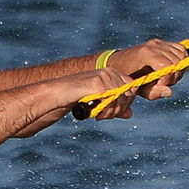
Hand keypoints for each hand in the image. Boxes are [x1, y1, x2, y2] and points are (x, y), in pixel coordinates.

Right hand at [14, 68, 138, 136]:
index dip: (125, 104)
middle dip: (119, 109)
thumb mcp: (97, 103)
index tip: (111, 113)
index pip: (132, 89)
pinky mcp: (99, 83)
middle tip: (103, 116)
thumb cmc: (74, 99)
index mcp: (111, 74)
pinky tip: (95, 113)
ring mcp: (105, 76)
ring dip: (112, 112)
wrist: (55, 95)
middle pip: (130, 95)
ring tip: (99, 116)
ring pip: (123, 99)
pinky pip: (114, 101)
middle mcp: (110, 72)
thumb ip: (114, 106)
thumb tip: (130, 114)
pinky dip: (107, 111)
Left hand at [104, 39, 188, 99]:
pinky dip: (181, 60)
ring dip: (178, 70)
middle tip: (162, 83)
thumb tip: (169, 92)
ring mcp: (159, 42)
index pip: (167, 66)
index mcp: (146, 54)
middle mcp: (154, 45)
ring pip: (181, 56)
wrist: (120, 62)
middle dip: (173, 77)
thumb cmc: (129, 78)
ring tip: (167, 77)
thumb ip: (154, 92)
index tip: (159, 86)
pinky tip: (172, 68)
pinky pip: (181, 50)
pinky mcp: (163, 43)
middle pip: (176, 63)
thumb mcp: (139, 88)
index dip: (167, 80)